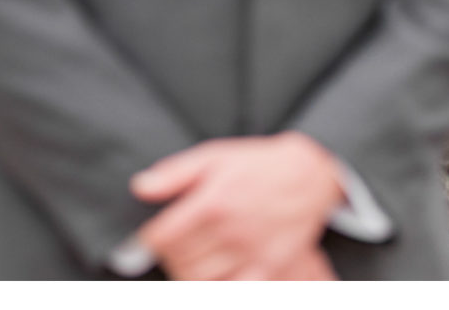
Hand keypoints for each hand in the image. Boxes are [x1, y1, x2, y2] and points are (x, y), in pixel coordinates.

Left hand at [130, 132, 344, 280]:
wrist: (308, 175)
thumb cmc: (256, 164)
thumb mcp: (211, 157)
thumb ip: (173, 174)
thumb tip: (140, 188)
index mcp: (212, 203)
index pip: (163, 237)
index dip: (147, 242)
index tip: (147, 239)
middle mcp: (231, 231)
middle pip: (180, 262)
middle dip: (167, 258)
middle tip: (168, 250)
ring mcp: (253, 253)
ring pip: (203, 280)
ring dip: (187, 274)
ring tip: (186, 262)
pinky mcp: (271, 268)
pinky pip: (236, 290)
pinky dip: (218, 286)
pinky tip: (212, 275)